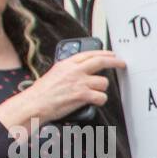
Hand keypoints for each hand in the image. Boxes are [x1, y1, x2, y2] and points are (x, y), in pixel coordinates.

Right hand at [0, 49, 123, 131]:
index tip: (111, 54)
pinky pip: (101, 97)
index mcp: (67, 63)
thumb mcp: (55, 74)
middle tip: (122, 64)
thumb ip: (69, 70)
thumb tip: (83, 71)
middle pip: (101, 61)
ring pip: (103, 82)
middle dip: (115, 62)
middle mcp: (74, 70)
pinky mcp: (82, 95)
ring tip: (92, 94)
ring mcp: (79, 82)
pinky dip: (100, 100)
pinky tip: (93, 102)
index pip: (89, 54)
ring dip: (101, 89)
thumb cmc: (42, 93)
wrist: (35, 104)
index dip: (103, 53)